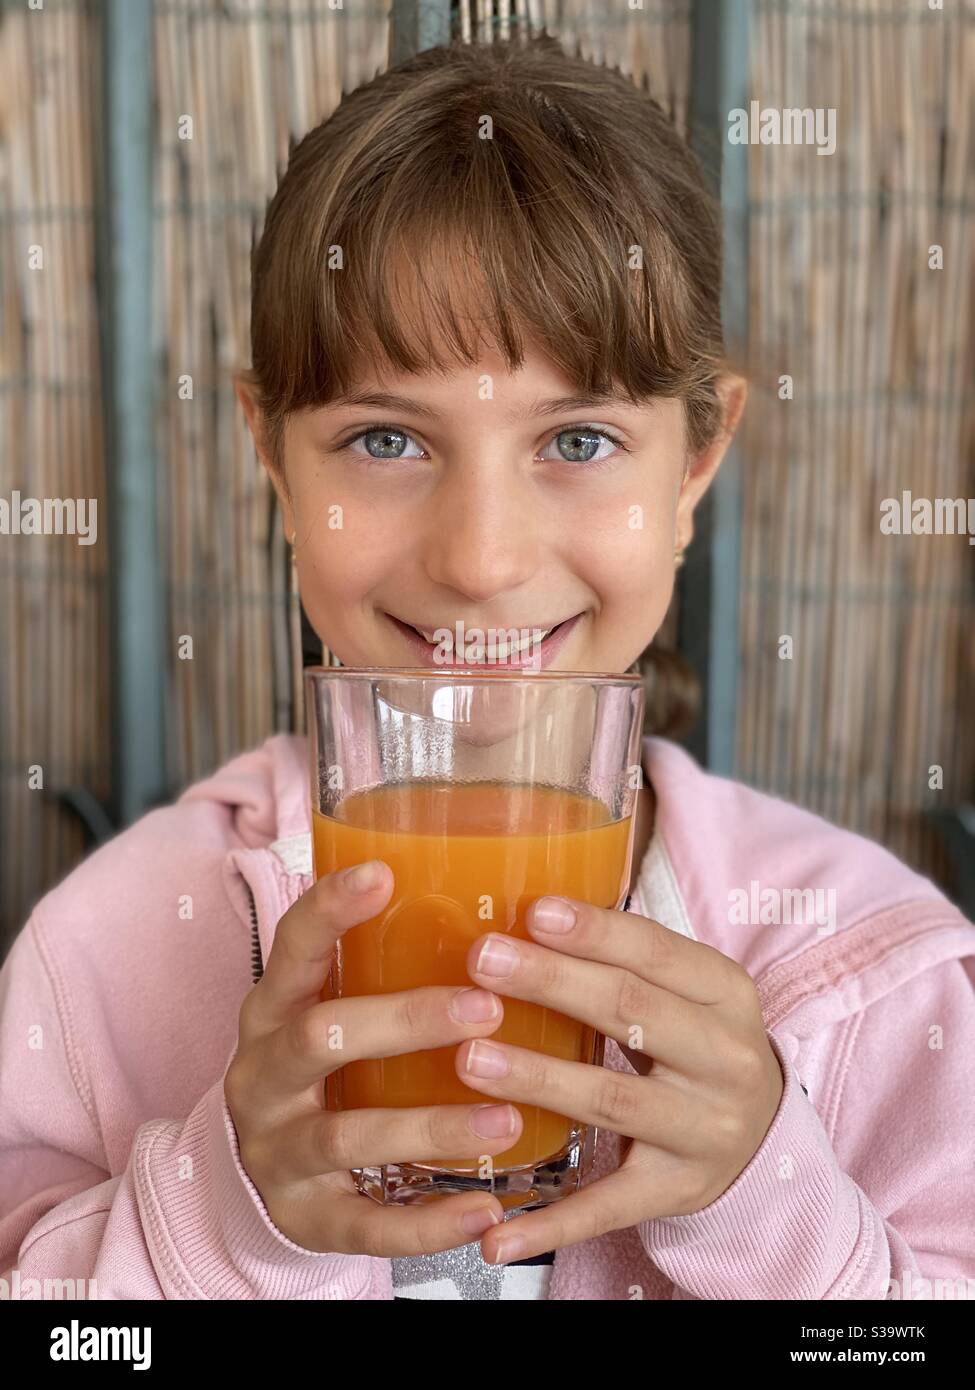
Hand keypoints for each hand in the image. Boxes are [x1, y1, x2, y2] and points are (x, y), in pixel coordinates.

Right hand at [225, 860, 513, 1254]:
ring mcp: (279, 1149)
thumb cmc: (319, 1067)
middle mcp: (265, 1075)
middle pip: (320, 1037)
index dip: (329, 910)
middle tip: (486, 1007)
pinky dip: (426, 1224)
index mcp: (273, 1010)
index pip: (290, 947)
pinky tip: (483, 1213)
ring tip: (506, 1117)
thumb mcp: (328, 1007)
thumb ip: (381, 964)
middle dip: (405, 1021)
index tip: (383, 873)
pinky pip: (365, 1225)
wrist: (256, 1171)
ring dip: (430, 1126)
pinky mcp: (306, 1216)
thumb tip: (485, 897)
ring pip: (348, 1136)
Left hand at [457, 896, 784, 1263]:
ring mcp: (704, 1130)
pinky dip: (551, 1224)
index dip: (594, 931)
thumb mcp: (684, 989)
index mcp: (725, 993)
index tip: (533, 911)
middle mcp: (725, 1060)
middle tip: (482, 961)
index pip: (656, 952)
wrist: (762, 1132)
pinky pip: (608, 1206)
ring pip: (611, 1100)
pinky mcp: (677, 1190)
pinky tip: (496, 1232)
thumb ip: (621, 956)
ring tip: (470, 1057)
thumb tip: (524, 912)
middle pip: (631, 1013)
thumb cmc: (694, 1039)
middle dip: (551, 983)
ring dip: (537, 1079)